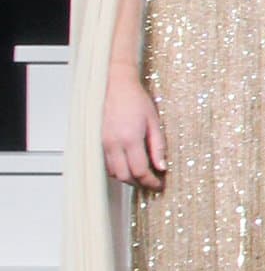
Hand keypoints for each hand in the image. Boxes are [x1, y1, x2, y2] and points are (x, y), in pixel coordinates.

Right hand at [101, 69, 165, 190]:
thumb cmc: (135, 99)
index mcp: (129, 139)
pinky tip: (127, 164)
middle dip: (139, 183)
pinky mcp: (96, 141)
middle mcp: (113, 144)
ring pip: (113, 172)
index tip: (159, 184)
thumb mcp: (154, 122)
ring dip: (127, 177)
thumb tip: (162, 167)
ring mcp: (102, 143)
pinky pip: (105, 163)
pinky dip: (117, 169)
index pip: (140, 171)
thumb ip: (158, 146)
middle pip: (124, 176)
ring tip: (141, 174)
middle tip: (152, 182)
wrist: (114, 85)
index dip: (151, 182)